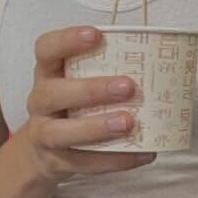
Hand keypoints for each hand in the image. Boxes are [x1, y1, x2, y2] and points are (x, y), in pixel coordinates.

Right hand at [22, 27, 155, 182]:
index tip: (95, 34)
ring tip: (129, 122)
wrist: (40, 152)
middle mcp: (40, 101)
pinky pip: (84, 163)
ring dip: (96, 127)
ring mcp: (44, 134)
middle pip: (52, 93)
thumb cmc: (71, 105)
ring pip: (61, 133)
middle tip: (127, 86)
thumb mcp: (75, 81)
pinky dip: (115, 160)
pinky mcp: (58, 162)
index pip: (45, 49)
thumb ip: (102, 69)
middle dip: (90, 90)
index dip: (66, 40)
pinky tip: (143, 153)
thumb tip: (157, 57)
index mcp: (47, 73)